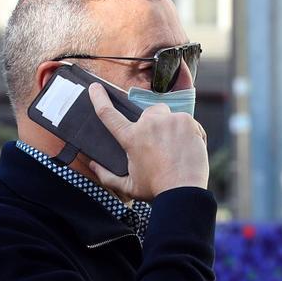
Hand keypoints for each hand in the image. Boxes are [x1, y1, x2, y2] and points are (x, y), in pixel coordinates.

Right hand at [86, 83, 208, 201]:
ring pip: (169, 116)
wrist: (184, 193)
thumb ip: (107, 176)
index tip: (95, 87)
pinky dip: (189, 133)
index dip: (99, 99)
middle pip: (148, 113)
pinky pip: (187, 122)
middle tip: (160, 144)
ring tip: (176, 150)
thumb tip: (92, 165)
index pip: (109, 114)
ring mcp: (168, 120)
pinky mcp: (187, 121)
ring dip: (171, 127)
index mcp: (131, 138)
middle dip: (153, 124)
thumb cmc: (156, 190)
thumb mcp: (128, 187)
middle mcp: (148, 124)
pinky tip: (188, 150)